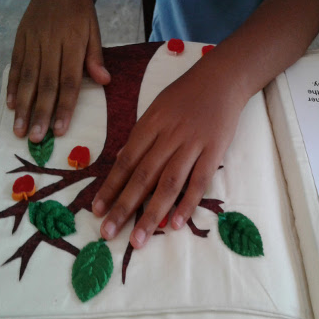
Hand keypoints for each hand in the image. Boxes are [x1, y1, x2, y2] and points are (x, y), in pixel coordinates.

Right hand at [7, 0, 110, 142]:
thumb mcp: (94, 30)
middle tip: (36, 138)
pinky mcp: (20, 40)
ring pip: (26, 78)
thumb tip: (105, 81)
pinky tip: (10, 105)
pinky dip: (11, 86)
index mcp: (72, 45)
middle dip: (40, 113)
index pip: (69, 82)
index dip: (64, 107)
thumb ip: (96, 56)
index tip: (60, 129)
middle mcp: (50, 46)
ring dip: (22, 106)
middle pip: (45, 85)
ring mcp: (32, 43)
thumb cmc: (79, 12)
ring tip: (19, 129)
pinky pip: (15, 65)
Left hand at [92, 62, 246, 248]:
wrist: (221, 79)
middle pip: (143, 177)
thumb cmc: (185, 94)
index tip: (97, 210)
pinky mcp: (214, 151)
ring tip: (138, 239)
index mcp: (150, 125)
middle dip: (124, 207)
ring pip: (169, 183)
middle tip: (108, 233)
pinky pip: (199, 180)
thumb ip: (140, 136)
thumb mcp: (155, 108)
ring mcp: (192, 144)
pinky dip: (188, 203)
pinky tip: (176, 223)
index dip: (110, 187)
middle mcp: (168, 137)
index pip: (126, 161)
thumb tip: (120, 160)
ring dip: (152, 213)